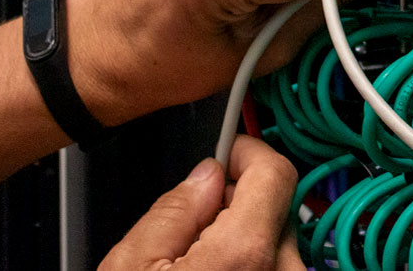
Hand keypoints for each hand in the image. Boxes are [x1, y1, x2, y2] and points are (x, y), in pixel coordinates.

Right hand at [100, 136, 303, 270]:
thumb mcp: (131, 263)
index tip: (229, 152)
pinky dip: (254, 263)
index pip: (274, 171)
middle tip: (197, 220)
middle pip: (277, 204)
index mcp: (246, 253)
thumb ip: (173, 209)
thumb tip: (204, 177)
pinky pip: (280, 267)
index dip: (247, 153)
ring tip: (201, 260)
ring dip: (246, 236)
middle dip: (239, 201)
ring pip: (279, 238)